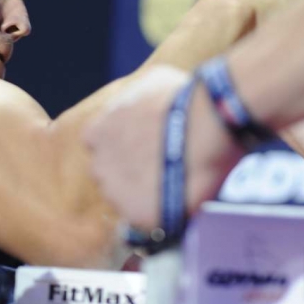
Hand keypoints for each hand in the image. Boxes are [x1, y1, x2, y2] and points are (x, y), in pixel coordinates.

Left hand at [85, 66, 244, 231]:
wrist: (207, 122)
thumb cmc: (183, 97)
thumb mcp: (150, 82)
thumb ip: (136, 99)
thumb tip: (147, 102)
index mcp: (96, 134)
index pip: (99, 148)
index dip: (123, 150)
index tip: (143, 150)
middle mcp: (99, 165)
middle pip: (110, 177)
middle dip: (131, 175)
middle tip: (162, 170)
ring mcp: (117, 193)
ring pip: (127, 202)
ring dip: (146, 197)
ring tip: (176, 187)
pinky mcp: (138, 215)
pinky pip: (147, 221)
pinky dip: (163, 216)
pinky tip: (182, 202)